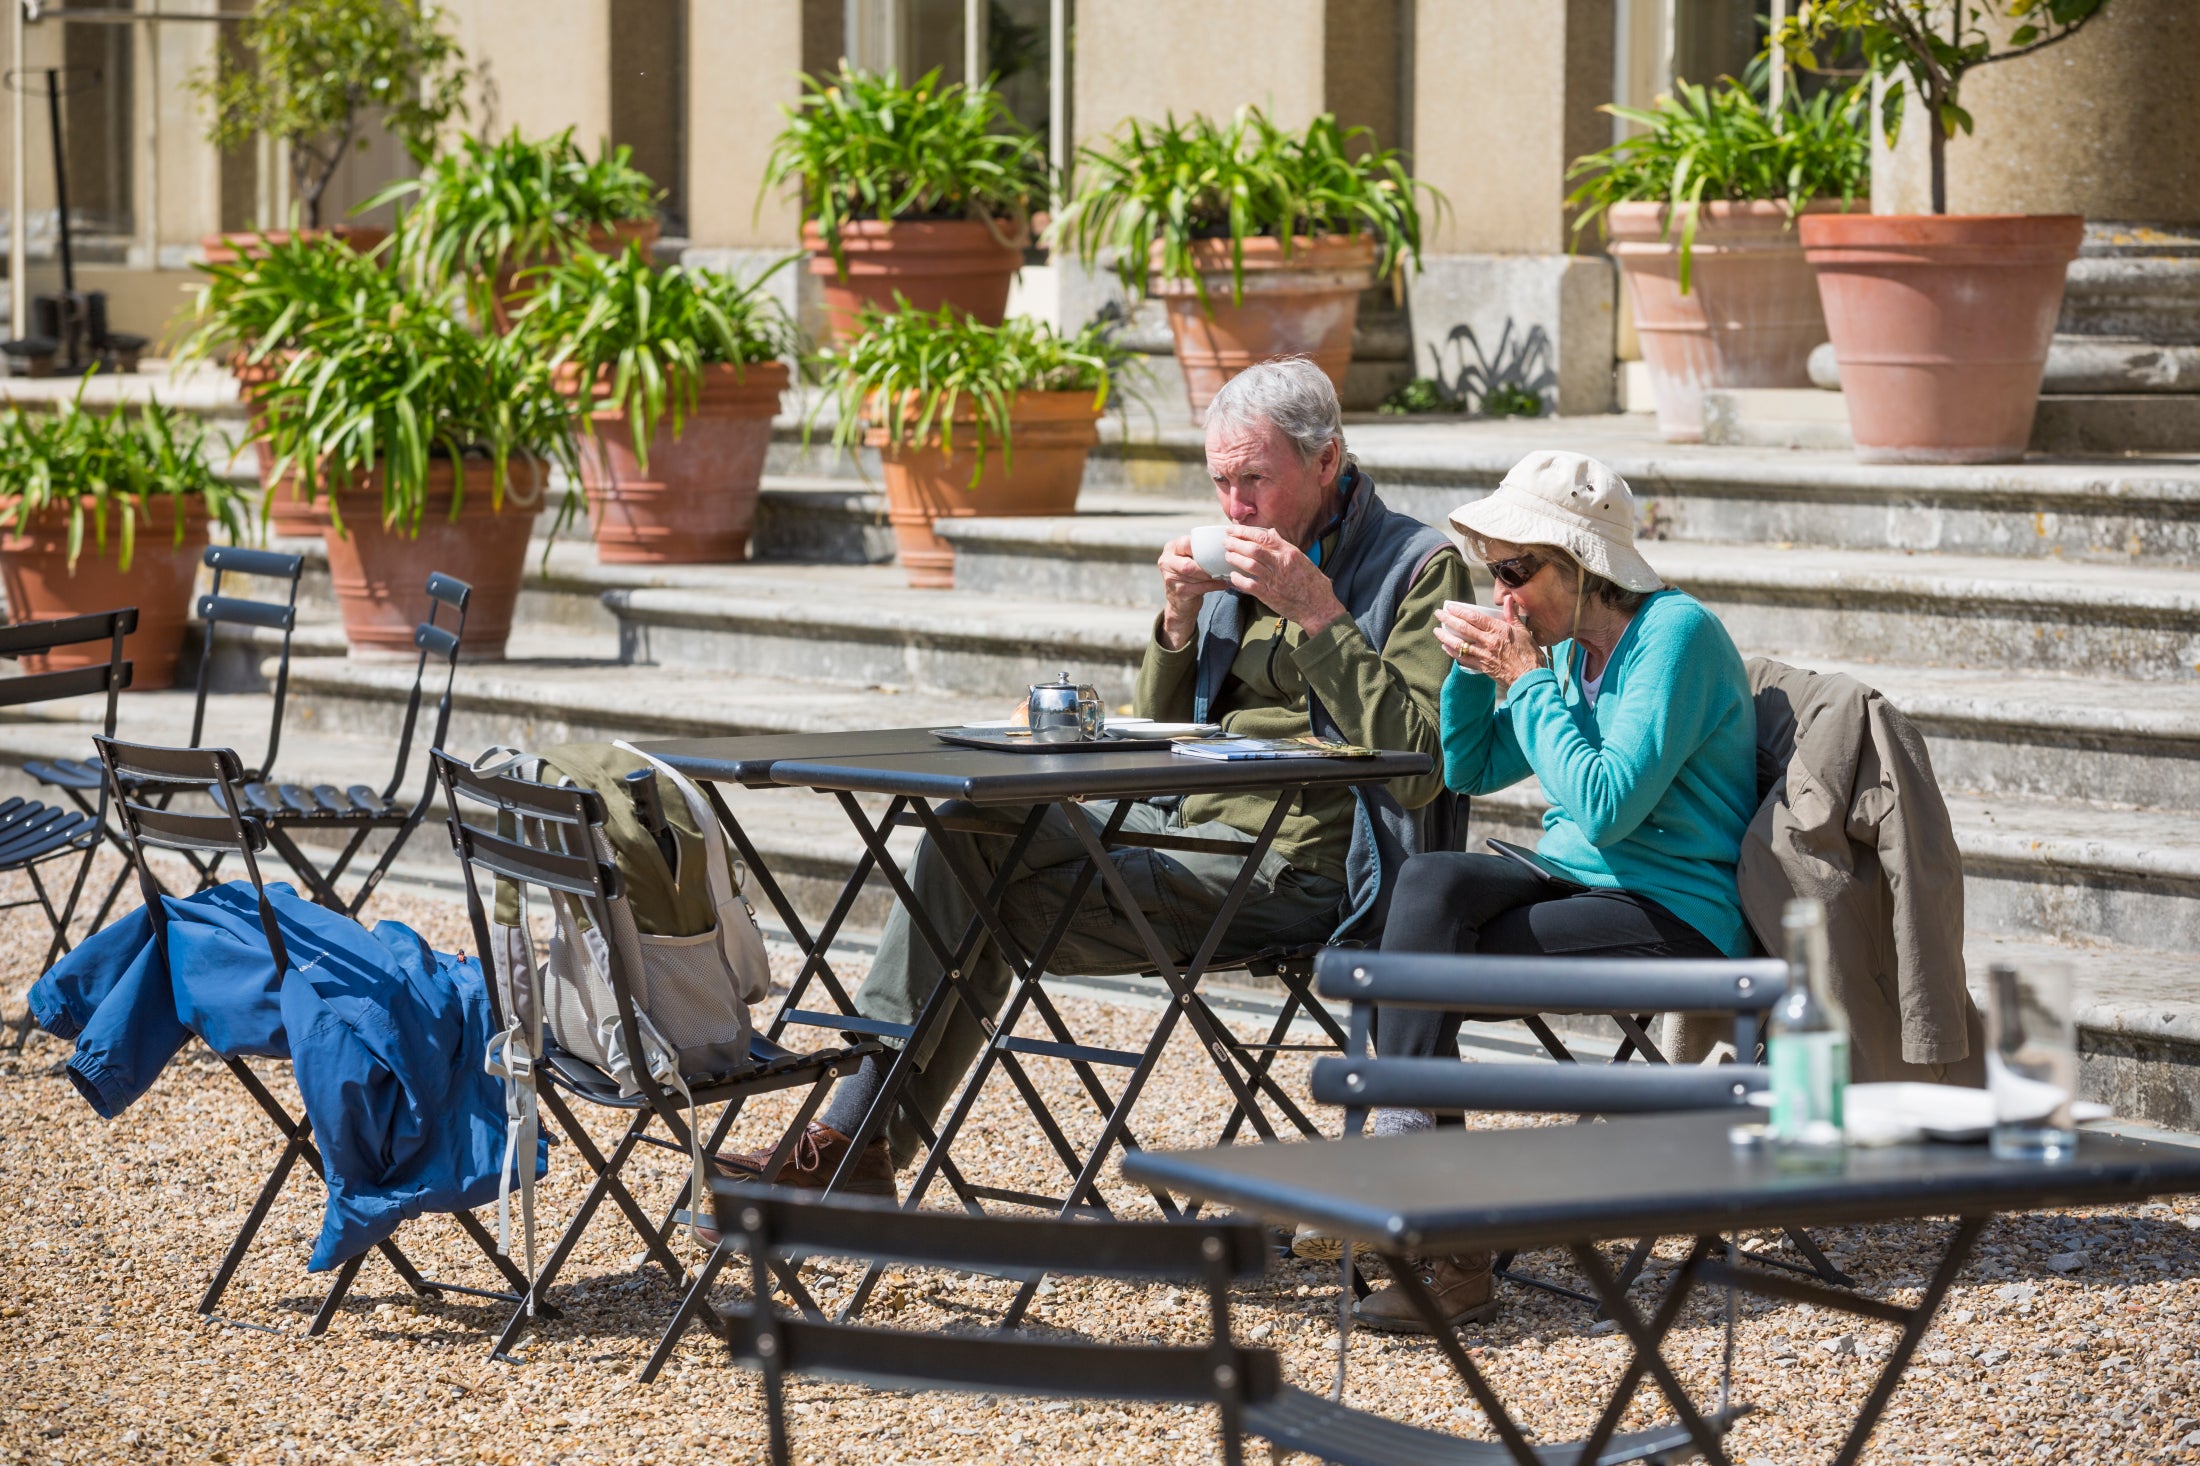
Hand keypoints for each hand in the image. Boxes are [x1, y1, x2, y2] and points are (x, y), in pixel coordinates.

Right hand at [1157, 534, 1230, 650]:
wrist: (1180, 602)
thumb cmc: (1190, 575)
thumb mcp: (1190, 559)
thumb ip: (1200, 551)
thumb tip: (1228, 543)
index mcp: (1171, 549)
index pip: (1186, 543)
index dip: (1202, 547)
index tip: (1218, 551)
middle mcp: (1166, 562)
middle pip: (1188, 563)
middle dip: (1207, 566)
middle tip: (1222, 565)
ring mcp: (1170, 578)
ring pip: (1195, 575)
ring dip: (1212, 576)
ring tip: (1226, 574)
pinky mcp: (1178, 591)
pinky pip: (1200, 587)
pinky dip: (1214, 585)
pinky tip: (1224, 584)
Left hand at [1220, 526, 1345, 635]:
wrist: (1318, 607)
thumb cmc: (1313, 583)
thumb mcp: (1302, 559)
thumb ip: (1285, 546)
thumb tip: (1272, 532)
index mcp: (1290, 552)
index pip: (1264, 536)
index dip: (1245, 532)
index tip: (1233, 529)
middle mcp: (1281, 563)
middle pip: (1253, 548)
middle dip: (1236, 543)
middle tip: (1225, 541)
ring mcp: (1274, 579)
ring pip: (1249, 564)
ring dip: (1235, 558)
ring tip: (1227, 555)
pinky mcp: (1269, 595)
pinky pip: (1248, 584)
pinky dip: (1238, 579)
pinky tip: (1232, 576)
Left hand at [1435, 603, 1542, 690]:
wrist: (1530, 678)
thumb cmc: (1529, 654)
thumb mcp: (1523, 631)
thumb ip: (1512, 615)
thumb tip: (1508, 599)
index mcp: (1499, 630)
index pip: (1475, 617)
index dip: (1460, 611)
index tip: (1450, 607)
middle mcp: (1489, 642)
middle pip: (1464, 629)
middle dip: (1448, 620)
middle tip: (1438, 614)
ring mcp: (1484, 655)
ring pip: (1459, 644)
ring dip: (1446, 636)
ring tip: (1436, 631)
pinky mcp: (1482, 667)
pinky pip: (1463, 659)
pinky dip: (1453, 653)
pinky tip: (1445, 647)